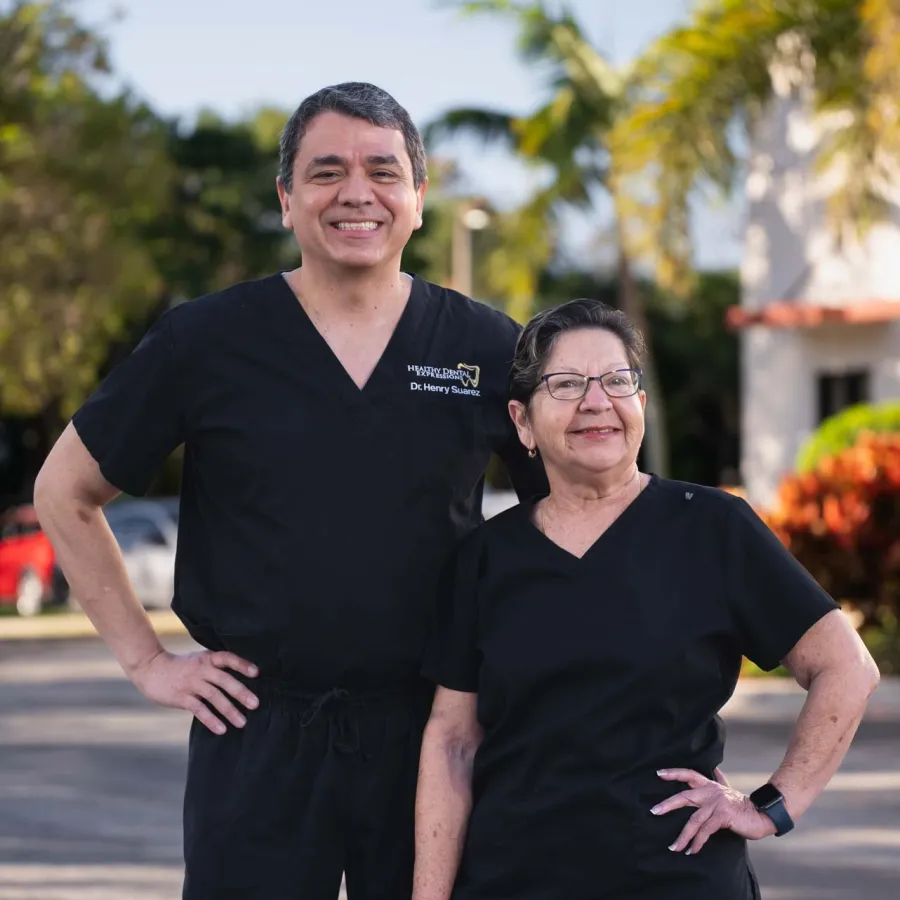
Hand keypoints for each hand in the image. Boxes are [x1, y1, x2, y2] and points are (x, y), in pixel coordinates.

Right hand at [129, 649, 259, 734]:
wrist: (151, 668)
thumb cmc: (180, 666)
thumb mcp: (199, 660)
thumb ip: (215, 668)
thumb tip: (238, 682)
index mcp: (207, 659)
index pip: (228, 658)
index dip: (242, 664)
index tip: (257, 673)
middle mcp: (201, 669)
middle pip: (224, 680)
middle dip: (241, 692)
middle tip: (255, 704)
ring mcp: (191, 683)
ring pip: (214, 696)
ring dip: (229, 710)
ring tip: (242, 722)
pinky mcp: (181, 697)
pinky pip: (198, 709)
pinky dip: (211, 719)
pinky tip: (221, 729)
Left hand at [651, 768, 776, 854]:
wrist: (762, 814)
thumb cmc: (743, 805)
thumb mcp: (729, 790)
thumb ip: (720, 780)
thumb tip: (716, 769)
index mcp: (710, 785)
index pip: (689, 774)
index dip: (674, 773)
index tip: (658, 773)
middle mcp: (710, 792)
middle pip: (685, 796)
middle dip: (668, 804)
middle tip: (654, 811)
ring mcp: (716, 804)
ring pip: (694, 820)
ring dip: (683, 836)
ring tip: (674, 847)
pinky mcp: (723, 817)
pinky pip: (705, 831)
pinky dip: (697, 842)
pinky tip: (692, 850)